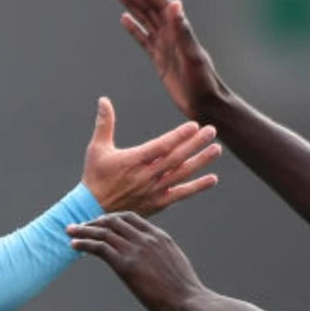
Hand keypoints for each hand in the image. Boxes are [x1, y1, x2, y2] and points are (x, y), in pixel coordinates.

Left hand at [67, 211, 206, 310]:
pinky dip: (84, 244)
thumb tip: (152, 263)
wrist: (189, 302)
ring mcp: (136, 250)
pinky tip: (74, 245)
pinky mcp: (126, 266)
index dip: (111, 218)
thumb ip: (160, 256)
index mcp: (159, 236)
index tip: (99, 223)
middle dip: (93, 222)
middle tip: (79, 226)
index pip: (130, 217)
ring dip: (83, 230)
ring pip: (103, 232)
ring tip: (69, 232)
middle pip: (113, 221)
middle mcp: (146, 238)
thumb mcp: (174, 263)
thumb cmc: (184, 291)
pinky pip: (100, 248)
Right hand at [80, 97, 221, 215]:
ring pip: (182, 174)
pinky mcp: (157, 203)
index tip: (193, 126)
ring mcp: (153, 190)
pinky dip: (197, 187)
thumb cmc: (95, 177)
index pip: (161, 146)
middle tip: (212, 131)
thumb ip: (105, 124)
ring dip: (200, 162)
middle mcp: (146, 176)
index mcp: (133, 161)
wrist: (93, 209)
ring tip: (216, 150)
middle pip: (176, 158)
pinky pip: (181, 194)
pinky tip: (212, 179)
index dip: (178, 136)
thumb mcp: (97, 148)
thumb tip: (104, 100)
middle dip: (195, 144)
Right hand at [114, 0, 230, 120]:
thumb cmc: (203, 81)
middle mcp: (170, 33)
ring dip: (132, 5)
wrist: (205, 103)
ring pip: (144, 19)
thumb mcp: (192, 55)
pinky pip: (143, 39)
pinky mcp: (159, 58)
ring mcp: (164, 45)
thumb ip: (182, 29)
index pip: (159, 4)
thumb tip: (174, 3)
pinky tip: (124, 19)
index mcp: (178, 30)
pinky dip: (134, 28)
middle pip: (148, 8)